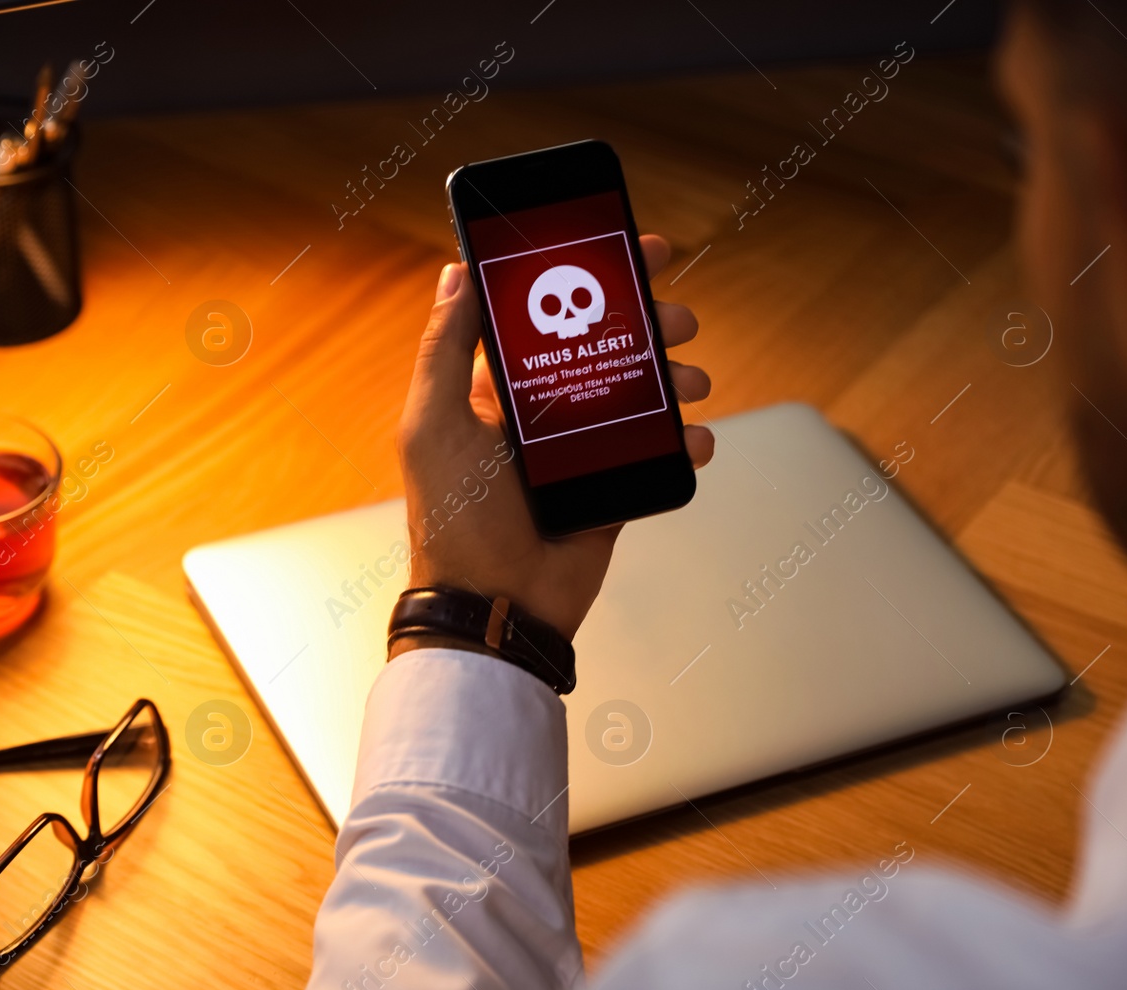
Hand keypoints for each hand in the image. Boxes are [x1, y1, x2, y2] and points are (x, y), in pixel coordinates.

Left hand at [396, 234, 712, 640]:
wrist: (496, 606)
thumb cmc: (453, 521)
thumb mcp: (433, 422)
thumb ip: (444, 347)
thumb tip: (456, 272)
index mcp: (497, 389)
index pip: (546, 315)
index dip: (587, 277)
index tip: (626, 247)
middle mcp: (542, 413)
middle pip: (606, 346)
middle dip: (646, 323)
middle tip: (673, 317)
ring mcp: (581, 451)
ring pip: (641, 394)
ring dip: (674, 377)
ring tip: (690, 381)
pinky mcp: (613, 488)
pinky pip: (658, 453)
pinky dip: (685, 440)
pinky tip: (694, 437)